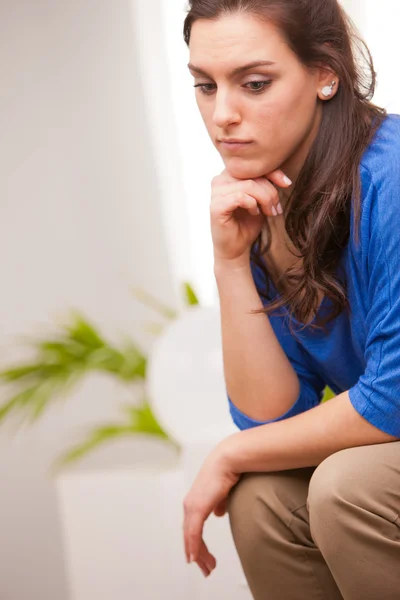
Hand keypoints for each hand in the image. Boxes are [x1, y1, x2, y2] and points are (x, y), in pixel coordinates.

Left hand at [183, 445, 239, 576]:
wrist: (228, 460)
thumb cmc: (226, 472)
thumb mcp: (222, 493)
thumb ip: (219, 504)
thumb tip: (219, 513)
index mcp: (195, 502)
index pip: (192, 529)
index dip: (196, 545)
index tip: (201, 559)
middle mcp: (189, 505)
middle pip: (189, 536)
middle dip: (197, 555)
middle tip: (206, 570)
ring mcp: (192, 506)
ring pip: (191, 537)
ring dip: (198, 555)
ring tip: (207, 568)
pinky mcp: (197, 507)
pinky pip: (193, 533)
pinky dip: (193, 546)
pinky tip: (194, 558)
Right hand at [210, 169, 291, 264]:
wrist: (236, 248)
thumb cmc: (247, 224)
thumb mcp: (262, 200)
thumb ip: (267, 185)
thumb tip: (285, 178)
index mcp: (229, 175)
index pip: (253, 165)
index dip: (273, 172)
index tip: (287, 184)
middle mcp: (220, 180)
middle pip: (253, 174)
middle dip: (270, 192)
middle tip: (276, 209)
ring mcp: (216, 192)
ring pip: (249, 185)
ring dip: (265, 199)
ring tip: (268, 212)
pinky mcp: (216, 206)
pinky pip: (241, 197)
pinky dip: (252, 205)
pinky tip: (255, 213)